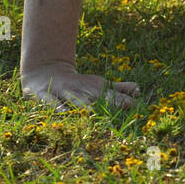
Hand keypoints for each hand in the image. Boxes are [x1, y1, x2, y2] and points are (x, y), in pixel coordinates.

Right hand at [21, 62, 140, 108]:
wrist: (45, 71)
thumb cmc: (78, 84)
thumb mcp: (98, 84)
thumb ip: (118, 89)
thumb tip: (139, 90)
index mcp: (95, 88)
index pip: (113, 96)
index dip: (125, 102)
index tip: (138, 108)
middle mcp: (81, 90)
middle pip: (96, 97)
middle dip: (108, 104)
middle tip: (122, 111)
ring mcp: (63, 92)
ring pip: (74, 99)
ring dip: (83, 105)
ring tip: (92, 112)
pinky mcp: (45, 94)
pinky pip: (50, 101)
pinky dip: (56, 106)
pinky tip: (63, 112)